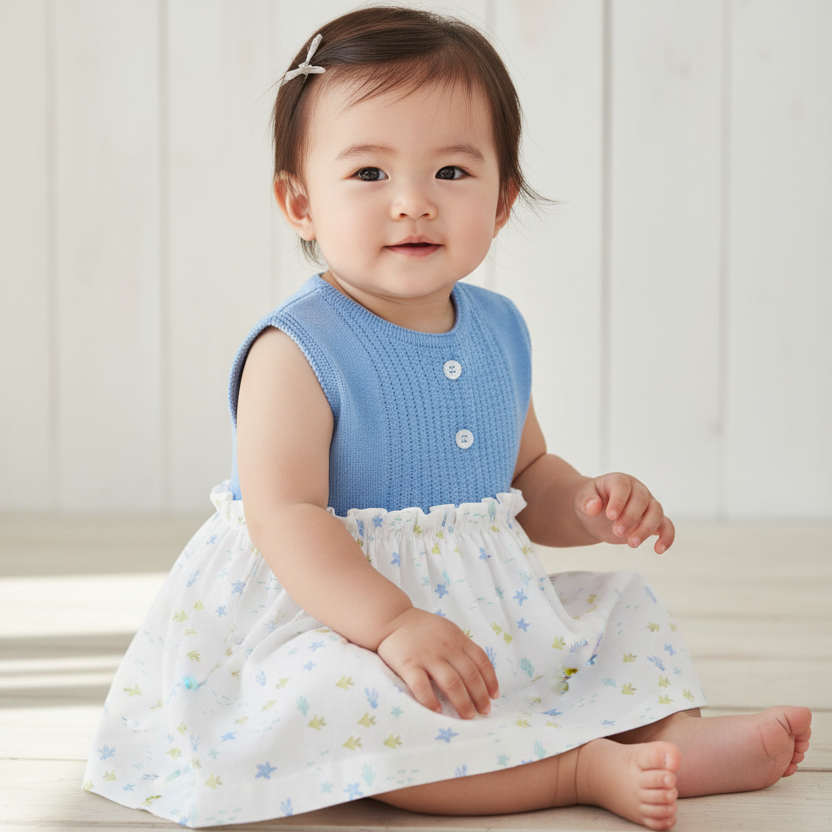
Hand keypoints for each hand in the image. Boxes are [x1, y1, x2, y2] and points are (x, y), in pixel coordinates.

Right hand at [376, 608, 499, 717]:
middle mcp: (446, 647)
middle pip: (469, 675)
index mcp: (457, 638)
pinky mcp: (408, 664)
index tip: (494, 696)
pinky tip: (437, 711)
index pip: (481, 661)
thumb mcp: (447, 630)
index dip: (490, 680)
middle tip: (484, 711)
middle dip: (480, 696)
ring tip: (467, 716)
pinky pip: (421, 686)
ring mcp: (427, 656)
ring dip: (462, 702)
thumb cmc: (422, 628)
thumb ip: (461, 647)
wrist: (391, 619)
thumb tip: (479, 672)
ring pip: (451, 683)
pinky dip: (430, 700)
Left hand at [575, 472, 674, 553]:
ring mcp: (648, 505)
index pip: (623, 486)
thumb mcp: (582, 499)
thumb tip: (593, 506)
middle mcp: (637, 490)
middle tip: (617, 531)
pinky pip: (667, 526)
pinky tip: (659, 550)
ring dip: (646, 529)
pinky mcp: (653, 521)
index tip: (610, 516)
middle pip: (642, 499)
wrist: (596, 514)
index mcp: (619, 481)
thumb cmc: (591, 502)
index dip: (618, 500)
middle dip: (630, 517)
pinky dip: (667, 537)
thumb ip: (587, 500)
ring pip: (657, 512)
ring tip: (632, 543)